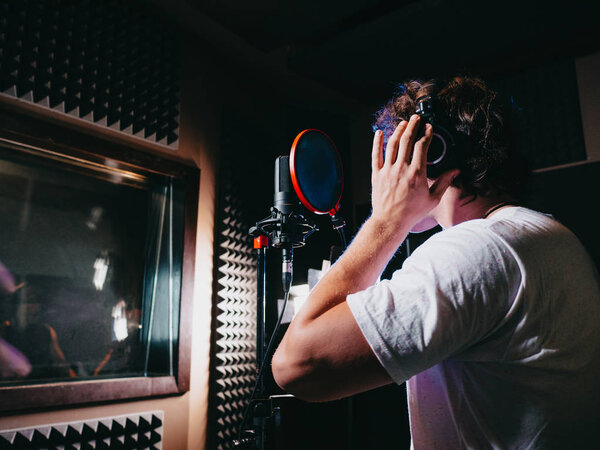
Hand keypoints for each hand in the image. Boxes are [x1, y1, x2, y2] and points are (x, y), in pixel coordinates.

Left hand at [370, 114, 456, 231]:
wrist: (390, 222)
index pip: (422, 146)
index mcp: (417, 173)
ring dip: (398, 131)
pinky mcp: (376, 175)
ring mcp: (387, 171)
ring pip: (392, 144)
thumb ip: (444, 182)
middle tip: (416, 118)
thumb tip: (455, 171)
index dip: (426, 134)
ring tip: (403, 123)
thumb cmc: (411, 213)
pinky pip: (375, 155)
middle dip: (413, 126)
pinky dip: (376, 142)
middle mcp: (401, 169)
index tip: (429, 128)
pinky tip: (379, 133)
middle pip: (407, 140)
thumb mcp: (433, 199)